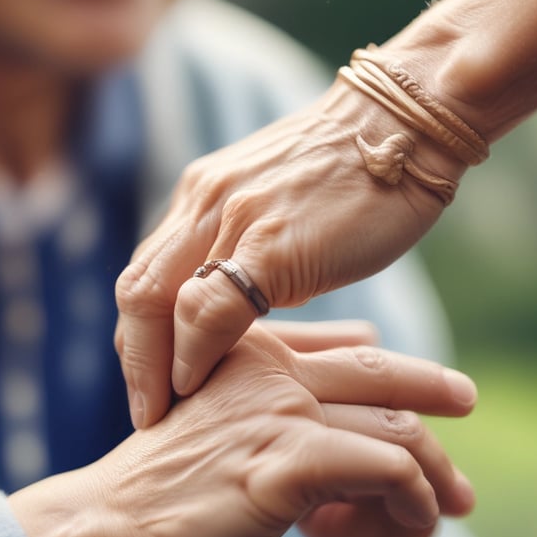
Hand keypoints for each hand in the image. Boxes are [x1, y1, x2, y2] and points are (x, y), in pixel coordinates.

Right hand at [10, 325, 475, 536]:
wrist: (114, 522)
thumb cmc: (172, 473)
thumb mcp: (223, 409)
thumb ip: (280, 374)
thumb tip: (351, 344)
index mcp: (256, 350)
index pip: (349, 348)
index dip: (394, 367)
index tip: (426, 388)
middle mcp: (273, 370)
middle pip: (380, 374)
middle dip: (433, 387)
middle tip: (469, 401)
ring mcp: (279, 412)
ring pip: (393, 426)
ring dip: (435, 467)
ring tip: (455, 499)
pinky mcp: (285, 462)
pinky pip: (383, 468)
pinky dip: (413, 495)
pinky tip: (419, 519)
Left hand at [115, 79, 466, 427]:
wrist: (403, 127)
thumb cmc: (355, 175)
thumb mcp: (280, 207)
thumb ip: (248, 247)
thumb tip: (240, 304)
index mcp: (203, 196)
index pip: (145, 275)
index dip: (139, 337)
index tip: (151, 380)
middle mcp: (204, 203)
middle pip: (134, 291)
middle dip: (132, 359)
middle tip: (143, 409)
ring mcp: (232, 220)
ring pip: (153, 301)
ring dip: (149, 365)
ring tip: (158, 409)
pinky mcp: (270, 243)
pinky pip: (207, 309)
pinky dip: (192, 354)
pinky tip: (195, 385)